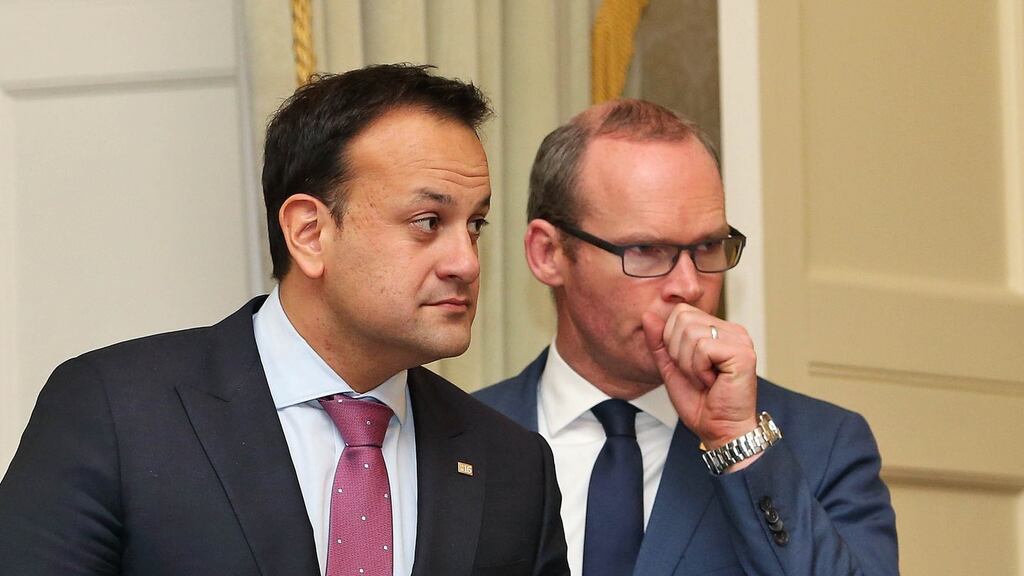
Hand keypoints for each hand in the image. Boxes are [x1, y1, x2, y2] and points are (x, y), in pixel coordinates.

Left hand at [642, 304, 757, 451]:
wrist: (718, 430)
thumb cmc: (700, 402)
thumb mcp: (670, 367)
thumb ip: (659, 341)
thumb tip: (648, 315)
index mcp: (718, 329)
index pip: (680, 312)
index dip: (671, 340)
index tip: (687, 365)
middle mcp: (732, 330)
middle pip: (683, 318)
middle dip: (678, 352)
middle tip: (696, 374)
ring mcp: (740, 339)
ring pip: (691, 333)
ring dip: (689, 364)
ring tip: (705, 379)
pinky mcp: (743, 353)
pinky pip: (703, 348)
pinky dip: (699, 370)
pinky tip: (713, 382)